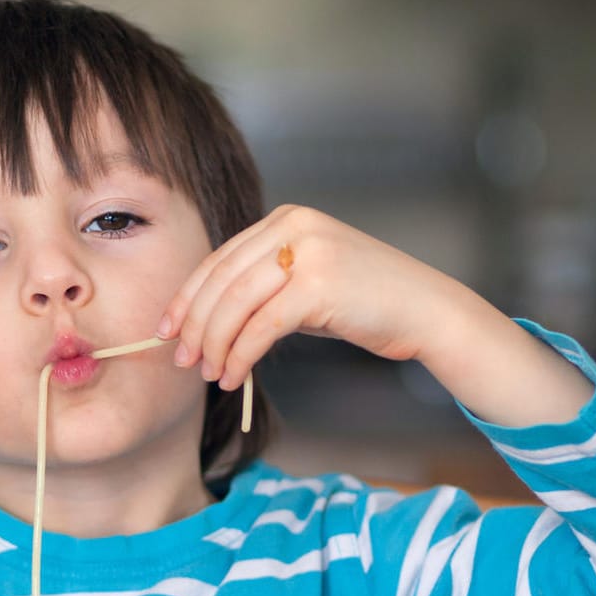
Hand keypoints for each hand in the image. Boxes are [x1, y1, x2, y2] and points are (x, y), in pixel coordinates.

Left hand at [158, 204, 593, 426]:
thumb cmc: (368, 302)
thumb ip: (265, 286)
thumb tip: (208, 320)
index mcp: (286, 219)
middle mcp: (294, 226)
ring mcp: (308, 253)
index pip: (220, 259)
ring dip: (215, 344)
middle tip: (182, 359)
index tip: (168, 327)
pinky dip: (241, 355)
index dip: (188, 296)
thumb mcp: (309, 281)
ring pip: (236, 304)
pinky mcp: (319, 286)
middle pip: (222, 280)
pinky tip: (234, 376)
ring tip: (209, 374)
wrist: (427, 312)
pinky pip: (261, 327)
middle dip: (195, 325)